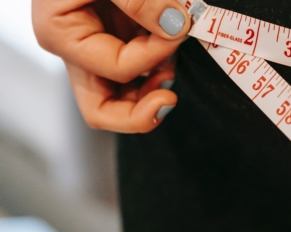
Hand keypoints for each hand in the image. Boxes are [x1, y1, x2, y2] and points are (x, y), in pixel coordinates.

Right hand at [33, 0, 191, 132]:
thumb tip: (175, 25)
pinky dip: (155, 70)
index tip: (178, 28)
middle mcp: (77, 53)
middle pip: (104, 111)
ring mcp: (96, 53)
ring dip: (151, 92)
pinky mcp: (114, 44)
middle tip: (169, 98)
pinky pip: (136, 76)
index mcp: (62, 34)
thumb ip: (138, 0)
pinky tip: (168, 57)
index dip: (153, 54)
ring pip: (121, 100)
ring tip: (171, 69)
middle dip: (141, 113)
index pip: (116, 67)